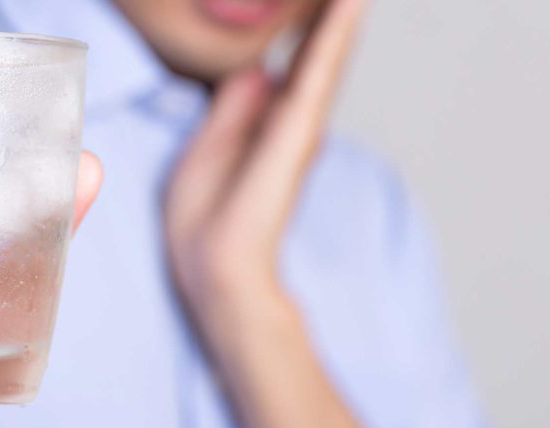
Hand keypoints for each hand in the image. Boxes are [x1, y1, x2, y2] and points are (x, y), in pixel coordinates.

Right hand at [165, 2, 406, 427]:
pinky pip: (296, 89)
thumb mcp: (212, 170)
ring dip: (328, 29)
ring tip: (337, 3)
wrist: (228, 278)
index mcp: (288, 134)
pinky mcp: (277, 143)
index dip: (334, 27)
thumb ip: (234, 116)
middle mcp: (300, 128)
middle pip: (326, 59)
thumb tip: (259, 73)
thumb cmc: (214, 234)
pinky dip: (309, 57)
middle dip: (336, 18)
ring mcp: (292, 135)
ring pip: (315, 70)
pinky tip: (304, 40)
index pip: (317, 66)